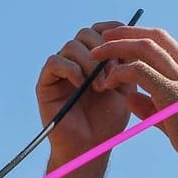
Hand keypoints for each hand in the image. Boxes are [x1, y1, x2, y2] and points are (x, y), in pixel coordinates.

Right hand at [37, 23, 134, 156]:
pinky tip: (82, 86)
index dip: (113, 32)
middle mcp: (76, 60)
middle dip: (104, 50)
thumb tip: (131, 40)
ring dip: (89, 63)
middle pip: (86, 33)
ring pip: (72, 46)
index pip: (101, 30)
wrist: (90, 146)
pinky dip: (71, 69)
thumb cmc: (108, 121)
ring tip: (100, 87)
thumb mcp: (125, 88)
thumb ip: (128, 64)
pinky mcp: (46, 82)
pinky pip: (55, 61)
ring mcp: (60, 70)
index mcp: (95, 59)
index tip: (126, 48)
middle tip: (114, 74)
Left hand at [90, 26, 177, 174]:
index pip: (165, 42)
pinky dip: (120, 72)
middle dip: (125, 33)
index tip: (118, 40)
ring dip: (117, 48)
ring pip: (145, 48)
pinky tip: (109, 82)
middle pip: (153, 37)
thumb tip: (130, 98)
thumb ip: (153, 106)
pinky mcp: (174, 95)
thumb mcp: (177, 120)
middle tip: (102, 38)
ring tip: (96, 56)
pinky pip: (140, 71)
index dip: (139, 36)